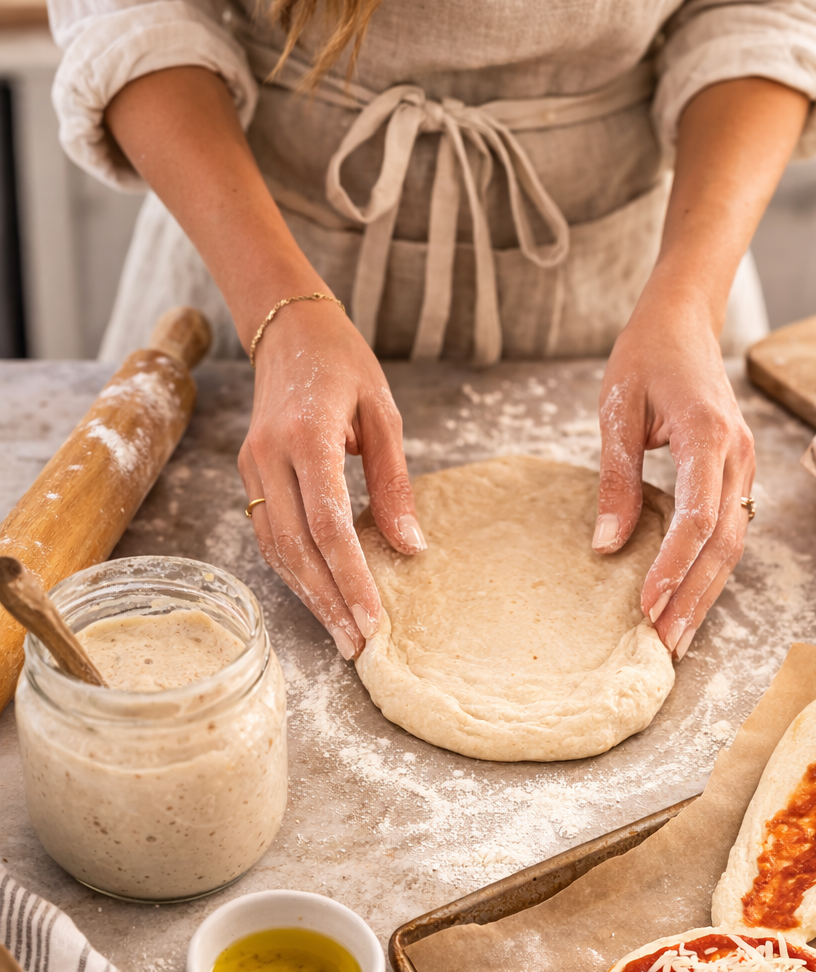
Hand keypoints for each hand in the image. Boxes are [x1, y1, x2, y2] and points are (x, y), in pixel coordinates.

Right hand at [238, 299, 425, 658]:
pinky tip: (320, 598)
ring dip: (309, 596)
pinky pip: (269, 534)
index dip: (350, 576)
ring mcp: (253, 466)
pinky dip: (294, 572)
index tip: (374, 618)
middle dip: (329, 601)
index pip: (326, 523)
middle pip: (296, 547)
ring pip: (275, 548)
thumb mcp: (383, 412)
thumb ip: (394, 480)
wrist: (286, 326)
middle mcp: (270, 455)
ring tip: (343, 635)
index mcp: (307, 435)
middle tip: (359, 645)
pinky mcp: (250, 474)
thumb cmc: (343, 362)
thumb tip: (410, 546)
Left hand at [593, 284, 754, 659]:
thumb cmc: (646, 355)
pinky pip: (730, 531)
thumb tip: (606, 546)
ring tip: (676, 638)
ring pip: (732, 544)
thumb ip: (615, 478)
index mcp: (708, 434)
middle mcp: (738, 454)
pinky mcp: (738, 473)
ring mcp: (745, 465)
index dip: (672, 565)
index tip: (646, 604)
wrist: (685, 318)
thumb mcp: (617, 410)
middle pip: (723, 543)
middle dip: (693, 597)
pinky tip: (688, 599)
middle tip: (664, 644)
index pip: (698, 516)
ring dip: (705, 594)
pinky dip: (710, 570)